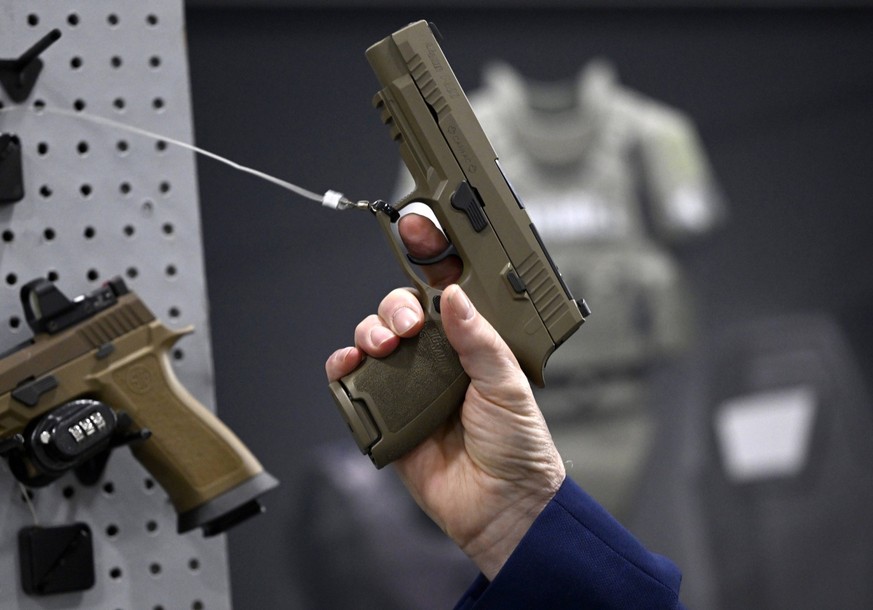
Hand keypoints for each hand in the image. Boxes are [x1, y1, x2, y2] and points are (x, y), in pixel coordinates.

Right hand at [325, 213, 565, 579]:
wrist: (500, 507)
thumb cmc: (518, 447)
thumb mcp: (508, 384)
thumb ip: (479, 338)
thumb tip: (452, 295)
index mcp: (473, 343)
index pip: (446, 288)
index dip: (430, 254)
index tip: (417, 226)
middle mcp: (439, 358)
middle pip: (401, 309)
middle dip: (395, 304)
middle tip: (408, 324)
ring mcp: (410, 384)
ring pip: (374, 337)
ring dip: (370, 329)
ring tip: (385, 345)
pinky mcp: (386, 412)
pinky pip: (354, 380)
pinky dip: (344, 365)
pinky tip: (350, 362)